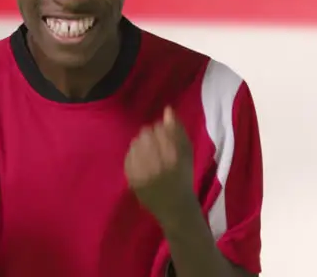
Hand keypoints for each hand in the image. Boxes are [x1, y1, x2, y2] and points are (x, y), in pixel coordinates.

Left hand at [125, 106, 196, 223]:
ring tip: (149, 151)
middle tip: (155, 143)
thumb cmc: (183, 176)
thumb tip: (167, 109)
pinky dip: (134, 155)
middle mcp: (157, 165)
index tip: (163, 135)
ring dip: (141, 143)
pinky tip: (141, 159)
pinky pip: (128, 157)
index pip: (159, 130)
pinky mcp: (132, 180)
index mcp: (174, 157)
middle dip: (150, 135)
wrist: (174, 207)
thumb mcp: (187, 153)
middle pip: (145, 135)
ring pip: (135, 144)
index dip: (161, 129)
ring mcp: (142, 173)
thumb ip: (178, 130)